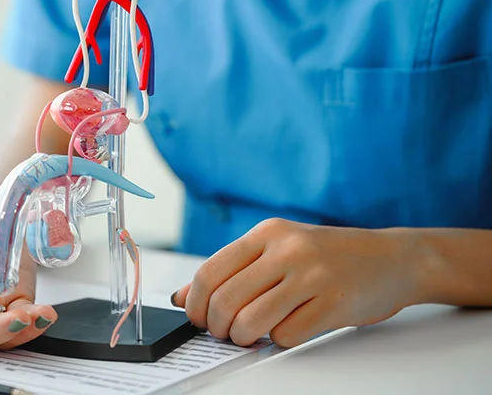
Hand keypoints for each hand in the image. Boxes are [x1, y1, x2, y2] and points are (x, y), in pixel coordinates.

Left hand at [172, 218, 415, 347]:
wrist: (393, 258)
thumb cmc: (328, 257)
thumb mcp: (278, 250)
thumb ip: (232, 271)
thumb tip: (181, 297)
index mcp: (267, 232)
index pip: (210, 271)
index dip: (195, 303)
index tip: (196, 318)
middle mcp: (288, 249)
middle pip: (226, 300)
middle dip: (217, 326)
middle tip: (224, 332)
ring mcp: (312, 276)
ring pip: (252, 321)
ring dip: (244, 337)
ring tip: (251, 335)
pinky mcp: (334, 304)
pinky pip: (286, 335)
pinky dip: (279, 340)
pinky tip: (288, 329)